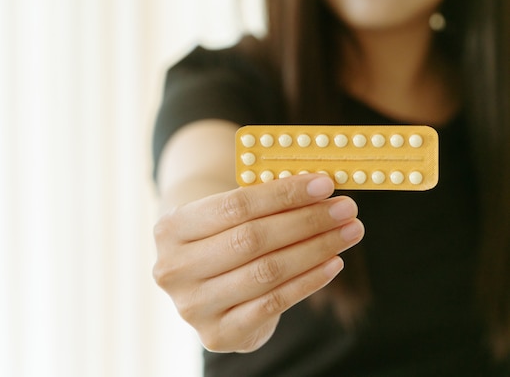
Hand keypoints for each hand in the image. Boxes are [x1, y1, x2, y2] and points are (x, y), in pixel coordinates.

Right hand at [152, 174, 363, 352]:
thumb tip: (318, 187)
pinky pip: (274, 303)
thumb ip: (262, 202)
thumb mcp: (226, 216)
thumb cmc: (221, 238)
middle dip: (306, 221)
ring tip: (347, 233)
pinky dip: (309, 281)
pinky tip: (333, 263)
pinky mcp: (219, 334)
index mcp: (171, 229)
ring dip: (315, 249)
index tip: (324, 184)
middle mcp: (174, 269)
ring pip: (267, 272)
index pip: (235, 206)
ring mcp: (193, 306)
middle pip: (252, 239)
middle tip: (346, 209)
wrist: (203, 286)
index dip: (283, 194)